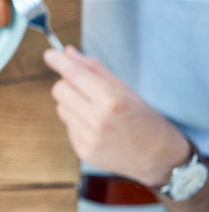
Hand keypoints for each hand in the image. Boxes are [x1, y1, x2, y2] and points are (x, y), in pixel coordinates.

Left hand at [44, 46, 189, 186]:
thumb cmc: (145, 119)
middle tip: (83, 87)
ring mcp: (89, 138)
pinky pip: (67, 126)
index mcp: (112, 100)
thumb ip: (94, 69)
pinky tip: (96, 128)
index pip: (75, 75)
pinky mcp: (84, 151)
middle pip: (60, 90)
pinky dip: (77, 122)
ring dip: (72, 104)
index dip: (59, 62)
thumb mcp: (125, 89)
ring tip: (95, 111)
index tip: (50, 54)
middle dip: (67, 84)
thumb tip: (68, 53)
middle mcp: (98, 119)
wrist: (160, 158)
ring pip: (61, 107)